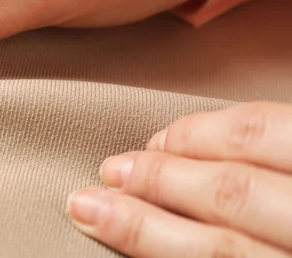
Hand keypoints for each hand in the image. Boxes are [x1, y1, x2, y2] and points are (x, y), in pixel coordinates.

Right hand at [67, 102, 291, 256]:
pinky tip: (206, 125)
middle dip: (157, 180)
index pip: (213, 253)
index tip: (91, 213)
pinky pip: (284, 118)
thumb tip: (146, 225)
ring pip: (257, 140)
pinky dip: (237, 120)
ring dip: (191, 139)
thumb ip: (212, 250)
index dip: (144, 231)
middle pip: (229, 193)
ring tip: (152, 145)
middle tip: (110, 172)